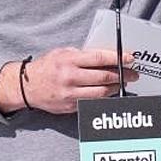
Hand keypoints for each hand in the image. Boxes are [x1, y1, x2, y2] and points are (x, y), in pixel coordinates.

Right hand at [2, 47, 138, 114]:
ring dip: (116, 88)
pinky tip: (109, 92)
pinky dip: (103, 97)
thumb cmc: (46, 67)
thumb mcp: (62, 53)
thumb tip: (106, 57)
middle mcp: (70, 77)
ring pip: (101, 92)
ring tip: (123, 83)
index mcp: (69, 60)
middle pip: (104, 77)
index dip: (118, 58)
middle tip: (133, 74)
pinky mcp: (70, 107)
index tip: (130, 58)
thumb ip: (82, 55)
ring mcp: (70, 94)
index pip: (99, 58)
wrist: (26, 87)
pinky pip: (92, 102)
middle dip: (123, 75)